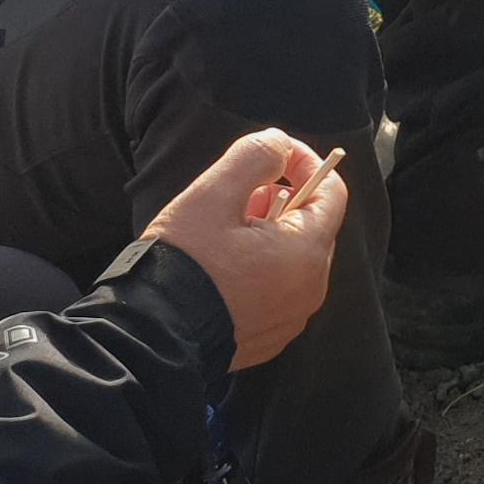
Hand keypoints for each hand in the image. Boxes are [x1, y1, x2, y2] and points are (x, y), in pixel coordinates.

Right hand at [145, 130, 347, 365]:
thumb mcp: (213, 194)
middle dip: (282, 201)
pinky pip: (277, 292)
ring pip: (293, 261)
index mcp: (306, 253)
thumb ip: (254, 157)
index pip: (332, 193)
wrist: (151, 336)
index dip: (307, 164)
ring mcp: (290, 319)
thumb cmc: (184, 263)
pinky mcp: (269, 338)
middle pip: (312, 227)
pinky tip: (221, 269)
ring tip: (224, 233)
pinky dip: (259, 271)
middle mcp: (310, 290)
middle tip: (239, 198)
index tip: (277, 155)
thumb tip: (279, 145)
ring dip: (268, 236)